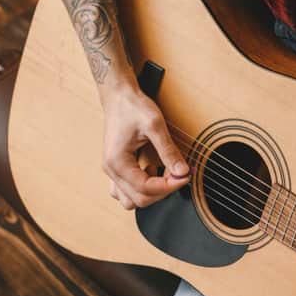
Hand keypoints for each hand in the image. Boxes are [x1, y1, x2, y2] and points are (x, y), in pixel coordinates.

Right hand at [100, 84, 189, 209]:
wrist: (119, 95)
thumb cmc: (133, 107)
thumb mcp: (155, 125)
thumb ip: (168, 151)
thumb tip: (182, 172)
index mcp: (117, 161)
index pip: (146, 188)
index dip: (169, 186)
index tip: (185, 176)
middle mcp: (111, 170)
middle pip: (140, 200)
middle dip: (163, 190)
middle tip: (178, 173)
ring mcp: (112, 171)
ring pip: (131, 200)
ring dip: (151, 193)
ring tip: (162, 172)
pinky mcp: (116, 169)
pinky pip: (126, 192)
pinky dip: (141, 189)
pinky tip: (151, 171)